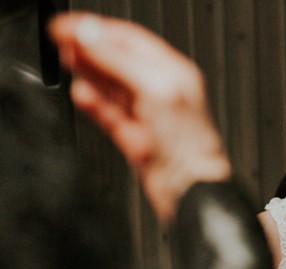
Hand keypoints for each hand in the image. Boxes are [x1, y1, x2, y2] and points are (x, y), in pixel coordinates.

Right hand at [49, 12, 230, 222]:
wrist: (190, 190)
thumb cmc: (188, 144)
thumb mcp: (155, 89)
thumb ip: (121, 62)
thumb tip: (91, 38)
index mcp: (174, 73)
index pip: (131, 40)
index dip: (98, 30)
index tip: (69, 27)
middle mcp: (162, 91)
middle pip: (118, 60)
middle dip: (89, 48)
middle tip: (61, 40)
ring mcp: (148, 116)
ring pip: (112, 86)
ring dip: (88, 72)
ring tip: (67, 60)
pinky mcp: (136, 139)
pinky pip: (110, 115)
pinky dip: (95, 103)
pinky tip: (82, 95)